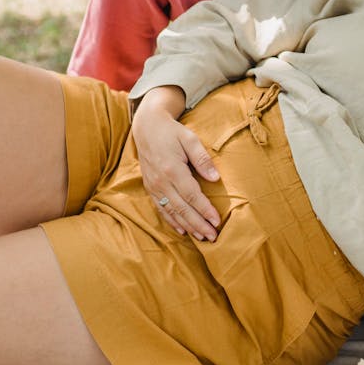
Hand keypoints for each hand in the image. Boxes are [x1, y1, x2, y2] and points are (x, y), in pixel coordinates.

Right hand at [131, 86, 221, 240]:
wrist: (147, 127)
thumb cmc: (172, 132)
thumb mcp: (190, 139)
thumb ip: (202, 159)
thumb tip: (215, 178)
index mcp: (172, 169)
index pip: (192, 195)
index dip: (205, 210)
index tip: (217, 221)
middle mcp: (161, 181)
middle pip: (182, 208)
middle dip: (199, 224)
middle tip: (213, 236)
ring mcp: (154, 186)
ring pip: (172, 212)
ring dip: (188, 226)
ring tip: (202, 237)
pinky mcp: (150, 188)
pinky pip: (161, 209)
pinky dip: (172, 221)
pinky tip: (183, 230)